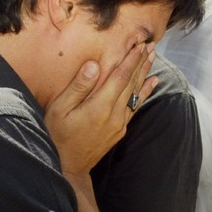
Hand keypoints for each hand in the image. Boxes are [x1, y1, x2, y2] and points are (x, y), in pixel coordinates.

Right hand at [45, 42, 155, 174]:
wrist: (69, 167)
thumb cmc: (58, 135)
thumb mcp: (60, 109)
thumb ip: (78, 87)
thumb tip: (94, 65)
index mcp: (100, 106)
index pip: (120, 77)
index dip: (131, 60)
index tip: (139, 45)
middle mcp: (115, 114)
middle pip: (132, 83)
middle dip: (141, 62)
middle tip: (151, 45)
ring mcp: (120, 123)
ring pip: (136, 93)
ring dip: (145, 73)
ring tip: (153, 57)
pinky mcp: (120, 130)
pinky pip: (136, 106)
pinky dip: (145, 92)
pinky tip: (152, 82)